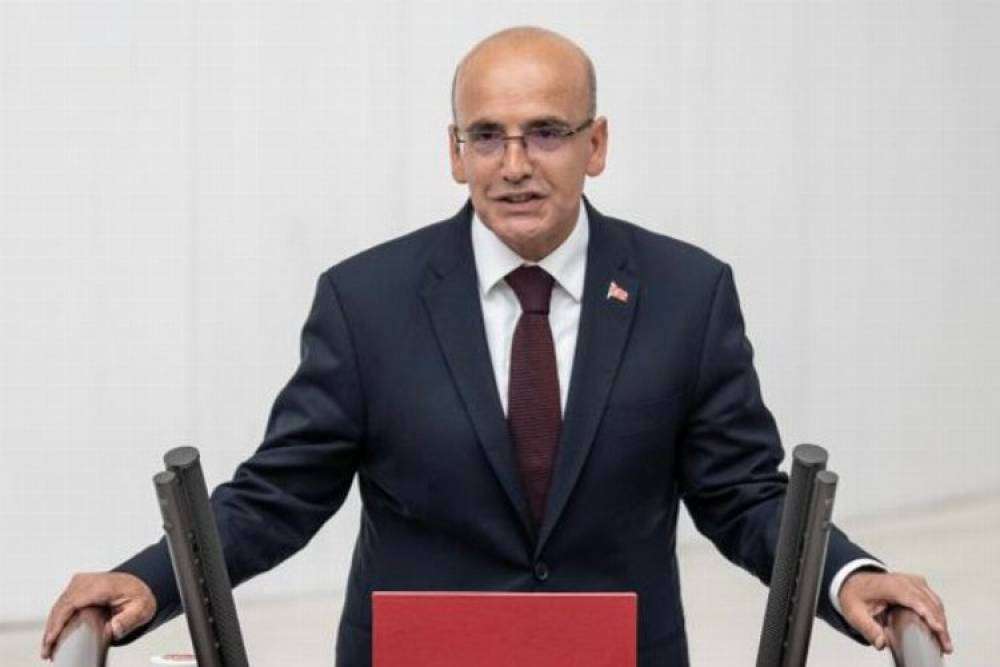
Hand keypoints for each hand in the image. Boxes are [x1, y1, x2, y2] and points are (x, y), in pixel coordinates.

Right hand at [40, 572, 155, 659]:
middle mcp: (88, 581)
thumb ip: (128, 620)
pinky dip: (56, 621)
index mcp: (102, 585)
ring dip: (51, 628)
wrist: (139, 585)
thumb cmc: (139, 597)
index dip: (59, 621)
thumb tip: (114, 629)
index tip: (52, 638)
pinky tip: (52, 637)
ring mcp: (80, 583)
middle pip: (62, 606)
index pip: (73, 602)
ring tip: (48, 649)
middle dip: (51, 630)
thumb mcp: (142, 610)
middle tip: (47, 652)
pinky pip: (62, 605)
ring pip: (58, 606)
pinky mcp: (76, 588)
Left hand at [839, 570, 952, 653]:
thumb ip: (868, 629)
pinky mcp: (917, 585)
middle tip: (945, 646)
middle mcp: (905, 581)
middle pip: (929, 602)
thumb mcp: (855, 614)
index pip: (915, 600)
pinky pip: (932, 599)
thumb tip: (882, 643)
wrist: (853, 582)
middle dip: (940, 625)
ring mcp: (912, 581)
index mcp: (891, 586)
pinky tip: (939, 629)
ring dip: (941, 621)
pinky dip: (938, 614)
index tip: (939, 630)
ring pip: (934, 601)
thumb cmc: (855, 596)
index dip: (929, 615)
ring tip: (944, 642)